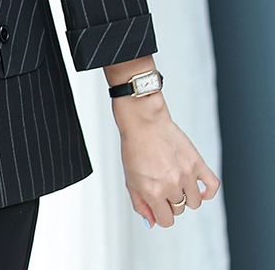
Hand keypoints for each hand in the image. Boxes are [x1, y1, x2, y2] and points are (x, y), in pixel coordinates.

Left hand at [113, 92, 219, 227]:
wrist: (143, 120)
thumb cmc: (134, 146)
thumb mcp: (130, 178)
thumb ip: (140, 203)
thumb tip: (151, 222)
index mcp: (153, 192)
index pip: (166, 220)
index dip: (160, 213)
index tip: (157, 204)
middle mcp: (171, 186)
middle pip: (179, 209)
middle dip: (170, 200)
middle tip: (161, 183)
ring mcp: (186, 175)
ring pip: (195, 202)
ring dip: (186, 195)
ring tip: (175, 180)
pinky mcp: (197, 163)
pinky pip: (213, 186)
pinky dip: (208, 191)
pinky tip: (199, 187)